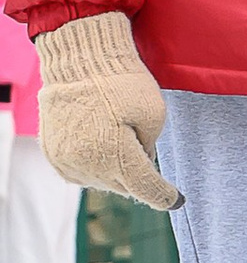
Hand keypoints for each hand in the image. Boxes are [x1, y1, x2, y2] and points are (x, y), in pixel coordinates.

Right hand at [35, 12, 181, 211]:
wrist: (78, 61)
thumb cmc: (121, 82)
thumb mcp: (154, 113)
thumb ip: (149, 147)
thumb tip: (141, 163)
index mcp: (118, 156)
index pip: (146, 189)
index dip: (165, 197)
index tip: (177, 201)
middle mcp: (90, 165)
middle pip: (124, 187)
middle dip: (138, 176)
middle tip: (140, 146)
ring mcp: (68, 162)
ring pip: (102, 182)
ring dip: (114, 172)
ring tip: (115, 137)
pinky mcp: (53, 155)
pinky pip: (80, 173)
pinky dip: (93, 165)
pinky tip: (98, 143)